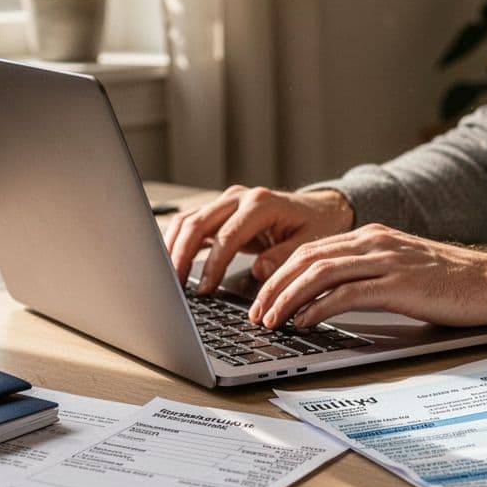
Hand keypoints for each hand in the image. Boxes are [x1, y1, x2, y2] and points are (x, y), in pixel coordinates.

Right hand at [163, 186, 354, 293]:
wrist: (318, 209)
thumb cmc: (316, 225)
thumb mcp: (310, 243)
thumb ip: (284, 256)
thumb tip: (260, 270)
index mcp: (261, 203)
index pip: (228, 235)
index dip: (214, 264)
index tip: (206, 289)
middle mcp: (239, 197)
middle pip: (198, 223)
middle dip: (181, 256)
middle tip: (174, 286)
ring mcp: (227, 202)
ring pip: (188, 220)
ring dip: (173, 248)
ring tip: (168, 278)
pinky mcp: (220, 211)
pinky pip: (191, 224)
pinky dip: (178, 242)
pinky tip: (171, 263)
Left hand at [247, 223, 486, 330]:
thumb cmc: (448, 283)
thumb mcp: (399, 268)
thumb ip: (365, 275)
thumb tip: (325, 299)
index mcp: (370, 236)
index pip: (311, 249)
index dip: (280, 273)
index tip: (261, 297)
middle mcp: (374, 242)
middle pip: (306, 258)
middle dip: (273, 286)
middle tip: (255, 313)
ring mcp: (386, 261)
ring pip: (319, 273)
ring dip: (287, 298)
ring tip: (270, 321)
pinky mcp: (398, 284)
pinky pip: (347, 294)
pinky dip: (318, 309)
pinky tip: (304, 324)